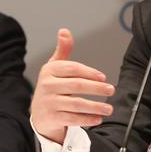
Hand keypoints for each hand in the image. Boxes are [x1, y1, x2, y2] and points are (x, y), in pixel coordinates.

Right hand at [31, 28, 114, 143]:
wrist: (39, 113)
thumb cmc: (51, 87)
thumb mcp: (54, 67)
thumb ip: (62, 50)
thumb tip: (64, 31)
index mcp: (49, 70)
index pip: (72, 69)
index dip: (90, 73)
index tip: (103, 77)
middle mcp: (47, 86)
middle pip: (76, 86)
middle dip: (96, 88)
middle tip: (111, 90)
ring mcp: (49, 103)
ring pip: (76, 104)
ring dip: (95, 107)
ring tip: (108, 108)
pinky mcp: (52, 118)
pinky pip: (72, 119)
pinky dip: (86, 119)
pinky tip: (98, 118)